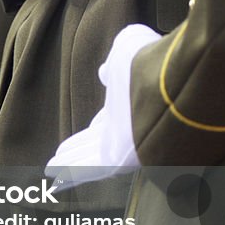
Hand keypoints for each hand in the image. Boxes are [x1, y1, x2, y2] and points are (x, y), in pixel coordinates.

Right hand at [45, 25, 160, 187]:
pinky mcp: (117, 161)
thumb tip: (104, 72)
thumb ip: (116, 60)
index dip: (88, 130)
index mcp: (126, 107)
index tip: (78, 135)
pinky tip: (54, 177)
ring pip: (87, 160)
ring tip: (49, 171)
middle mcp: (124, 131)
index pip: (103, 125)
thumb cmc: (152, 64)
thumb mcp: (129, 47)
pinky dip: (71, 174)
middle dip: (74, 152)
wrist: (174, 84)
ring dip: (67, 165)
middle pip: (92, 145)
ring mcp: (121, 147)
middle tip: (57, 159)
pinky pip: (89, 170)